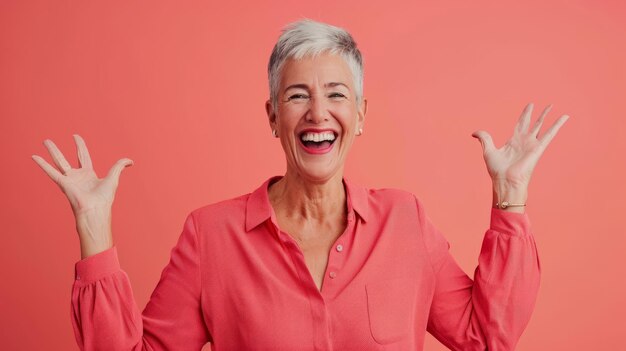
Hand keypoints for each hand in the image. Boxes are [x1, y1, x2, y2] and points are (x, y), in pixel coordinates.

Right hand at [32, 134, 132, 257]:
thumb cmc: (104, 198)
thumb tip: (131, 161)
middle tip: (48, 141)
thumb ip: (119, 167)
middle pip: (65, 158)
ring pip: (58, 161)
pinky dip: (42, 164)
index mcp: (88, 174)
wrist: (95, 210)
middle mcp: (77, 176)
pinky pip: (51, 172)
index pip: (83, 156)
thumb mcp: (113, 178)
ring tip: (44, 141)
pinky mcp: (63, 183)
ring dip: (51, 151)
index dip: (80, 146)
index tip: (75, 136)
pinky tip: (34, 156)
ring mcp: (69, 180)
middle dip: (57, 150)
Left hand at [472, 103, 568, 210]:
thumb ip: (484, 138)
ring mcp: (532, 144)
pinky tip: (564, 117)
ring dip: (547, 116)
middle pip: (532, 123)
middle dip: (537, 113)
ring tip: (552, 105)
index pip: (521, 124)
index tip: (529, 106)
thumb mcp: (488, 150)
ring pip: (541, 126)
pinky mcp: (539, 148)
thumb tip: (474, 132)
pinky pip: (550, 134)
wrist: (505, 181)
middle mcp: (524, 142)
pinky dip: (557, 125)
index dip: (525, 115)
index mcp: (513, 141)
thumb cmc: (497, 170)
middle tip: (545, 105)